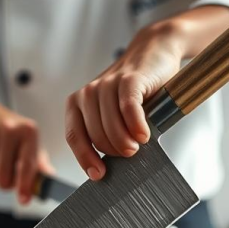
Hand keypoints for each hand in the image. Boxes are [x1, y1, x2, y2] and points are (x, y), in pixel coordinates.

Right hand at [0, 100, 52, 203]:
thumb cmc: (9, 136)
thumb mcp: (28, 145)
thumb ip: (39, 166)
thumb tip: (47, 185)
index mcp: (28, 131)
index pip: (27, 166)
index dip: (25, 186)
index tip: (23, 200)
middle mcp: (9, 128)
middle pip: (4, 177)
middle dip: (4, 183)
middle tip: (5, 173)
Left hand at [64, 6, 228, 179]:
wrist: (153, 52)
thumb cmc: (134, 90)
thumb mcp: (113, 111)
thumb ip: (107, 132)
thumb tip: (108, 168)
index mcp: (78, 103)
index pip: (75, 137)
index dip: (85, 158)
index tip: (98, 175)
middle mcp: (88, 93)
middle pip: (96, 136)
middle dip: (113, 151)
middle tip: (130, 154)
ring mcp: (107, 84)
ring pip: (111, 126)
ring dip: (125, 143)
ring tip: (138, 146)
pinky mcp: (129, 79)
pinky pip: (128, 109)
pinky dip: (136, 126)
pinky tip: (144, 135)